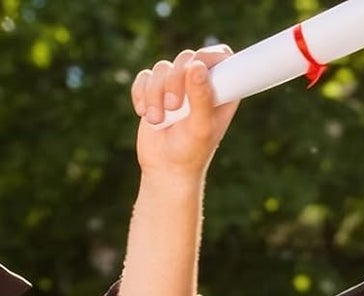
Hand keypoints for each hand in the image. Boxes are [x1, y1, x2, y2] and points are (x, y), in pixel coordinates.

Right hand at [132, 47, 238, 179]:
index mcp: (221, 90)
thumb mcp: (201, 128)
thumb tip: (196, 66)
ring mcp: (177, 85)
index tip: (195, 73)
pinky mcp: (155, 90)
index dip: (207, 58)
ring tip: (157, 119)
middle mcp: (200, 83)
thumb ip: (202, 97)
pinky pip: (144, 77)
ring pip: (162, 68)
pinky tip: (145, 114)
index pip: (221, 56)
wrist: (166, 170)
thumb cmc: (191, 153)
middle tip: (173, 106)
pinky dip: (141, 94)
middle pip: (187, 58)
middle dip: (175, 79)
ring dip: (155, 93)